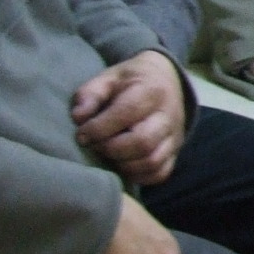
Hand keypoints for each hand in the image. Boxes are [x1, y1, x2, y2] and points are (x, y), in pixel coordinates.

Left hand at [71, 51, 185, 185]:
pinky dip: (138, 175)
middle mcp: (168, 116)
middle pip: (143, 142)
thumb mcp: (109, 77)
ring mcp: (174, 136)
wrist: (167, 81)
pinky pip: (159, 173)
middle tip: (95, 145)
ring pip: (152, 162)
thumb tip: (79, 117)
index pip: (127, 113)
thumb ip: (91, 93)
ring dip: (123, 165)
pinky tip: (122, 165)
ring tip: (108, 155)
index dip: (99, 128)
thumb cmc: (131, 81)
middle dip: (111, 149)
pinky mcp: (174, 152)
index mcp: (152, 91)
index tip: (81, 134)